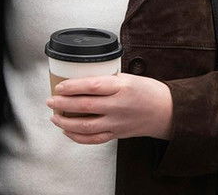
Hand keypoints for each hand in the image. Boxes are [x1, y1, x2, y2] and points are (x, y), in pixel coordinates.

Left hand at [47, 74, 173, 144]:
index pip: (91, 86)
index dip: (72, 86)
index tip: (60, 86)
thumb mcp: (130, 78)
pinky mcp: (116, 134)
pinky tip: (68, 131)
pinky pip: (92, 139)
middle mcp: (118, 106)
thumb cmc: (149, 91)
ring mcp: (116, 122)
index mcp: (122, 87)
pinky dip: (77, 136)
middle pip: (84, 105)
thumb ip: (108, 80)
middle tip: (50, 100)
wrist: (167, 111)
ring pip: (85, 125)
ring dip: (65, 122)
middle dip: (63, 103)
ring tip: (54, 117)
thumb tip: (83, 80)